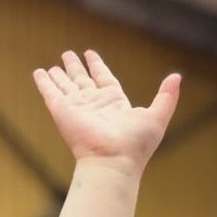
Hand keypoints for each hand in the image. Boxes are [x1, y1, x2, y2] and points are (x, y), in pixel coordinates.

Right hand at [33, 50, 180, 170]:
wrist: (113, 162)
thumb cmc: (136, 144)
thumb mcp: (157, 117)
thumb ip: (167, 97)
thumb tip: (177, 77)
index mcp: (115, 104)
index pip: (104, 79)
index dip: (98, 67)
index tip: (91, 54)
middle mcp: (95, 105)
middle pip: (83, 81)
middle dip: (76, 68)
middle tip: (68, 54)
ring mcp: (77, 108)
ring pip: (66, 86)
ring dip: (59, 76)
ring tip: (53, 65)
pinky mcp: (61, 111)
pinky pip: (50, 93)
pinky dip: (44, 82)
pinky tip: (38, 73)